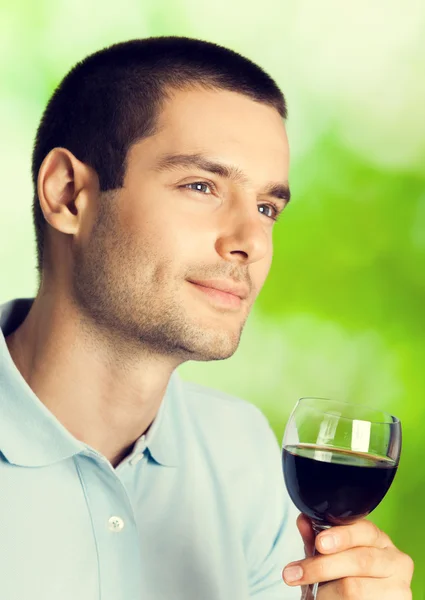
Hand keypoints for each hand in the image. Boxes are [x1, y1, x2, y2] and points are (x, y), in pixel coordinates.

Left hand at [282, 514, 413, 598]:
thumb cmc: (347, 575)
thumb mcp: (330, 555)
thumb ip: (316, 538)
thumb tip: (304, 521)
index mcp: (379, 540)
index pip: (364, 530)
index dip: (341, 535)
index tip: (319, 543)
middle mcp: (395, 560)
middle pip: (359, 560)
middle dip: (323, 567)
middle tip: (296, 573)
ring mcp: (398, 587)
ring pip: (355, 588)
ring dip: (327, 592)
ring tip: (314, 593)